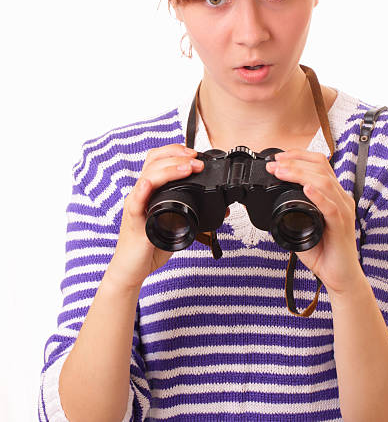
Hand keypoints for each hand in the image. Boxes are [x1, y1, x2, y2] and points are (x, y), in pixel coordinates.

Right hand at [106, 144, 203, 290]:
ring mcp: (136, 206)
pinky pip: (135, 203)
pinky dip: (142, 191)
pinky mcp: (133, 222)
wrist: (132, 270)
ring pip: (147, 177)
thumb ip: (194, 214)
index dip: (175, 151)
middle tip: (197, 160)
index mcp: (150, 191)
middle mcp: (141, 194)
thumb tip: (222, 211)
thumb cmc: (150, 247)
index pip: (158, 160)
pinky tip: (148, 184)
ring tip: (187, 167)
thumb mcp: (177, 225)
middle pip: (153, 162)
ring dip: (169, 169)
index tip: (195, 154)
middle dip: (177, 156)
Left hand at [266, 149, 364, 296]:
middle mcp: (341, 198)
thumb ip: (292, 212)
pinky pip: (331, 207)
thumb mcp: (304, 225)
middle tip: (274, 165)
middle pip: (321, 168)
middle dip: (294, 162)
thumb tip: (270, 206)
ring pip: (324, 182)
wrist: (340, 277)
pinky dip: (318, 196)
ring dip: (300, 174)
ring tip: (282, 172)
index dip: (299, 156)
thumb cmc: (324, 251)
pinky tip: (307, 189)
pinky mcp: (342, 226)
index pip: (319, 164)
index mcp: (333, 194)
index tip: (278, 158)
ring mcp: (343, 211)